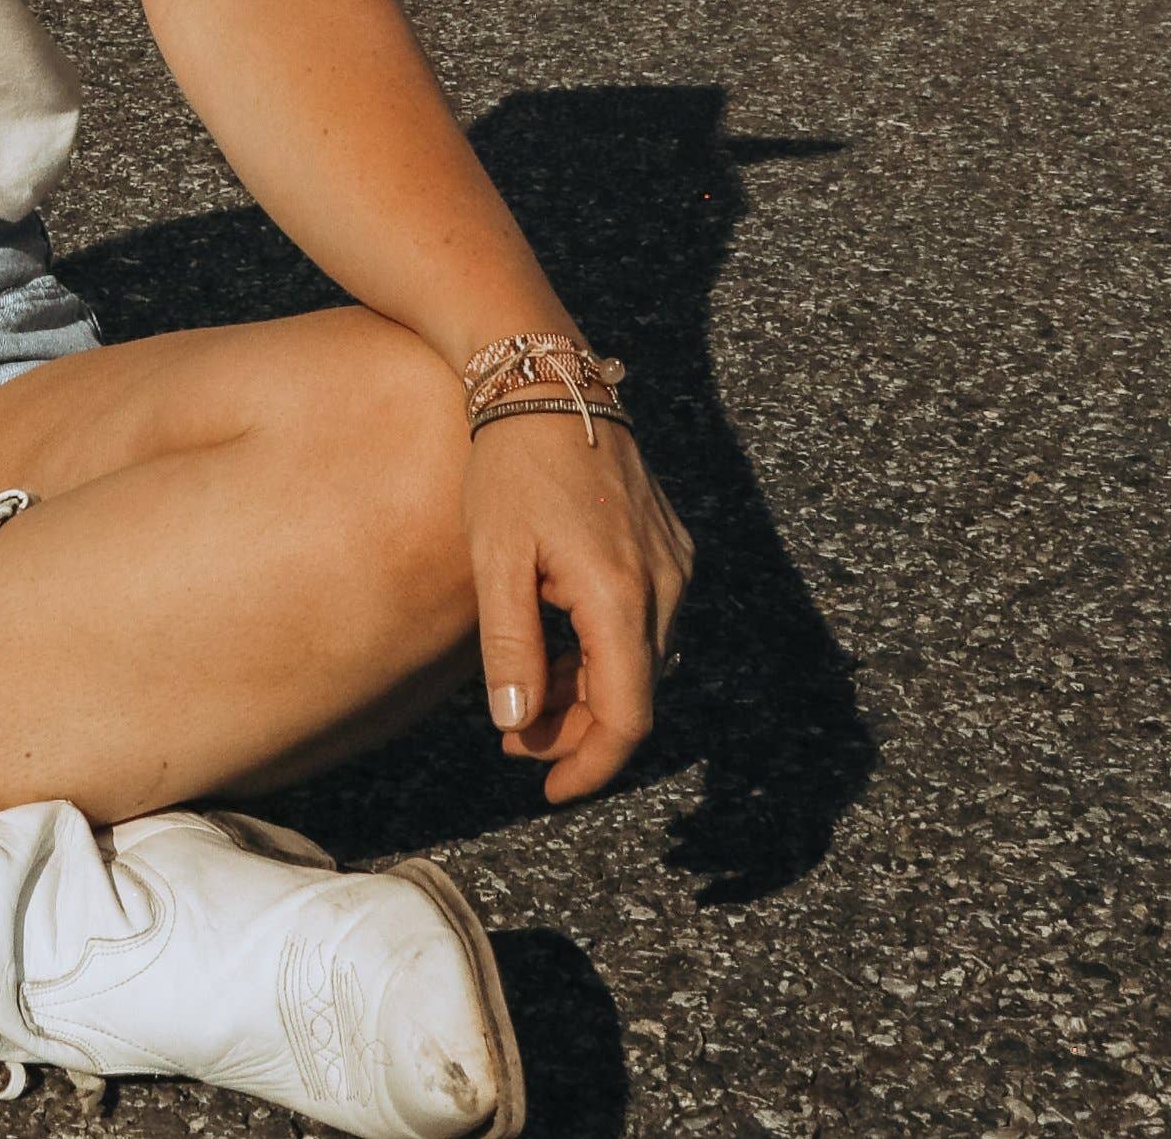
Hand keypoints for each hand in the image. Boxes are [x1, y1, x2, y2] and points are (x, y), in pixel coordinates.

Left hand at [467, 412, 694, 801]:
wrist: (546, 381)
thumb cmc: (510, 468)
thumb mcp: (495, 561)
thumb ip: (510, 648)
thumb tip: (518, 728)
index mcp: (621, 594)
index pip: (626, 716)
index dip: (590, 764)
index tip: (548, 789)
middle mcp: (666, 584)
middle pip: (636, 694)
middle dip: (579, 730)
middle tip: (515, 740)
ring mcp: (675, 562)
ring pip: (643, 660)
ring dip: (590, 690)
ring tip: (527, 693)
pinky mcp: (671, 544)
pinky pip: (647, 620)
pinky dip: (606, 648)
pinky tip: (557, 645)